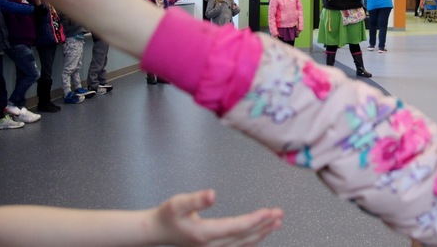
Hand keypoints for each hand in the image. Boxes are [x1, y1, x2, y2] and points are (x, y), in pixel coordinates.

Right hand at [152, 190, 281, 246]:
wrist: (157, 231)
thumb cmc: (167, 216)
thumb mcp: (178, 203)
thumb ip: (196, 199)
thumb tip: (212, 194)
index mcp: (205, 234)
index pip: (237, 228)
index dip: (255, 220)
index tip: (269, 212)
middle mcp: (211, 245)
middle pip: (244, 237)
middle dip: (264, 225)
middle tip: (279, 214)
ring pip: (243, 244)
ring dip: (261, 233)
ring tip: (277, 223)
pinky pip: (238, 246)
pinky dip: (252, 239)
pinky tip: (260, 233)